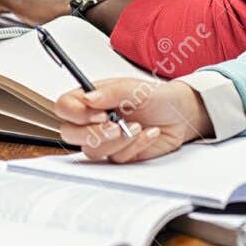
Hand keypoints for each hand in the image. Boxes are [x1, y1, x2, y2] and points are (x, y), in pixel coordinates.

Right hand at [53, 77, 211, 161]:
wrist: (181, 115)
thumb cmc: (157, 97)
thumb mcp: (135, 87)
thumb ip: (111, 92)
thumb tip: (87, 99)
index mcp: (91, 99)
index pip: (64, 107)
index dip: (75, 113)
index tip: (98, 113)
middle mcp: (93, 120)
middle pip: (69, 133)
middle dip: (93, 133)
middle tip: (115, 126)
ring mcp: (104, 139)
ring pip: (92, 150)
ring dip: (117, 141)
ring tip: (138, 127)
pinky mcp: (119, 154)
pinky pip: (116, 158)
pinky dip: (135, 146)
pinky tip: (149, 134)